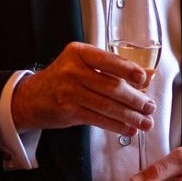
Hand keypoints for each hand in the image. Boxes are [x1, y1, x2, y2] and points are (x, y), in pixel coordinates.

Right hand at [10, 42, 154, 134]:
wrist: (32, 97)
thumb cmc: (62, 78)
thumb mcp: (85, 65)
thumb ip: (115, 68)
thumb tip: (147, 74)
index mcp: (79, 53)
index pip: (108, 60)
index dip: (128, 70)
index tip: (144, 78)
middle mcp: (73, 70)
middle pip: (111, 86)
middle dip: (135, 99)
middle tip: (149, 106)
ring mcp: (69, 91)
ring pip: (107, 105)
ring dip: (130, 115)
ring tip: (144, 121)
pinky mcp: (69, 111)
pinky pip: (98, 119)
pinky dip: (116, 125)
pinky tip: (128, 128)